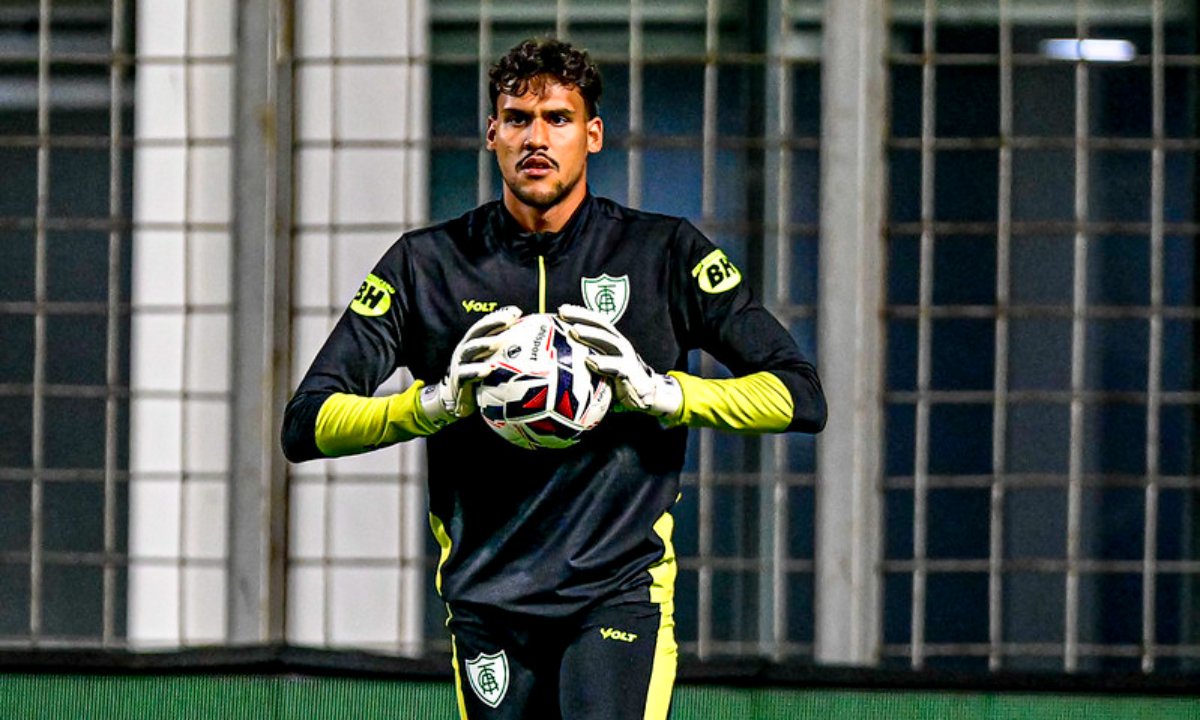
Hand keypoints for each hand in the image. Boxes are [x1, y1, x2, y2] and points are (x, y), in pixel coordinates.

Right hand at [420, 306, 522, 426]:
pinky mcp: (458, 381)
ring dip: (482, 345)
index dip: (499, 316)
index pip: (487, 325)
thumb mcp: (493, 362)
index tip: (516, 311)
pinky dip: (474, 371)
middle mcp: (467, 350)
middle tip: (509, 319)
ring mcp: (461, 364)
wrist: (459, 400)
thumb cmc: (482, 379)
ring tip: (495, 342)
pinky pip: (464, 375)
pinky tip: (486, 370)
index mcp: (476, 343)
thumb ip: (506, 352)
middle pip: (478, 332)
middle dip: (493, 323)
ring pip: (470, 350)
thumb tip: (533, 345)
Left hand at [557, 304, 681, 417]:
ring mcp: (625, 357)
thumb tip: (556, 360)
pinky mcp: (629, 373)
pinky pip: (616, 367)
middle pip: (599, 326)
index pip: (595, 322)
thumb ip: (583, 360)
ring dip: (591, 334)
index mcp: (610, 341)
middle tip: (564, 312)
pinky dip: (603, 363)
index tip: (561, 310)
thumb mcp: (600, 367)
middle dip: (582, 317)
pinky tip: (590, 361)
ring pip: (607, 341)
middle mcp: (619, 344)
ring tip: (575, 330)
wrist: (645, 396)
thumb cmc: (616, 381)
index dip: (579, 314)